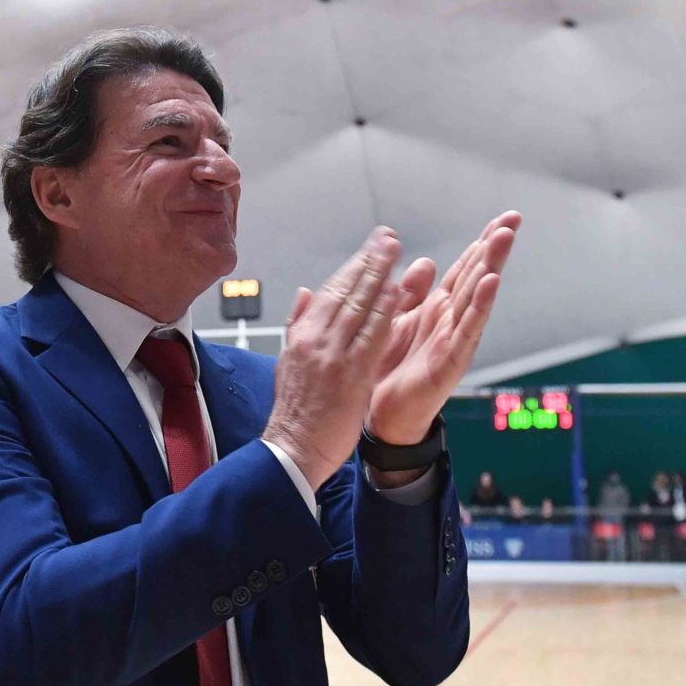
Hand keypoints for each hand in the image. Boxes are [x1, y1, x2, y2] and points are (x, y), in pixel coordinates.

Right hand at [263, 228, 403, 489]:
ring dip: (379, 276)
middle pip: (346, 292)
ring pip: (359, 307)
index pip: (331, 291)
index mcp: (302, 336)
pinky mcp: (350, 376)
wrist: (291, 449)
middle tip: (388, 236)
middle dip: (369, 261)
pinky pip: (371, 337)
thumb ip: (298, 323)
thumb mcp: (288, 361)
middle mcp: (316, 340)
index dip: (353, 266)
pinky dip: (384, 313)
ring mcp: (333, 356)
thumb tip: (304, 293)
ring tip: (395, 252)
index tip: (371, 246)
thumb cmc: (295, 413)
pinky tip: (397, 293)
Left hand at [366, 210, 520, 444]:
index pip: (466, 268)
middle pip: (477, 276)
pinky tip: (490, 284)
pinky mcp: (451, 361)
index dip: (482, 243)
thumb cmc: (393, 373)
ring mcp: (455, 340)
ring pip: (476, 297)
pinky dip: (479, 306)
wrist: (385, 419)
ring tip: (504, 238)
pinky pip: (467, 330)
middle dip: (494, 247)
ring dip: (491, 266)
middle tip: (513, 219)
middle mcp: (452, 321)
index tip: (503, 218)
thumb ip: (412, 293)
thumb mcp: (398, 322)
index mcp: (439, 309)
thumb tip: (425, 260)